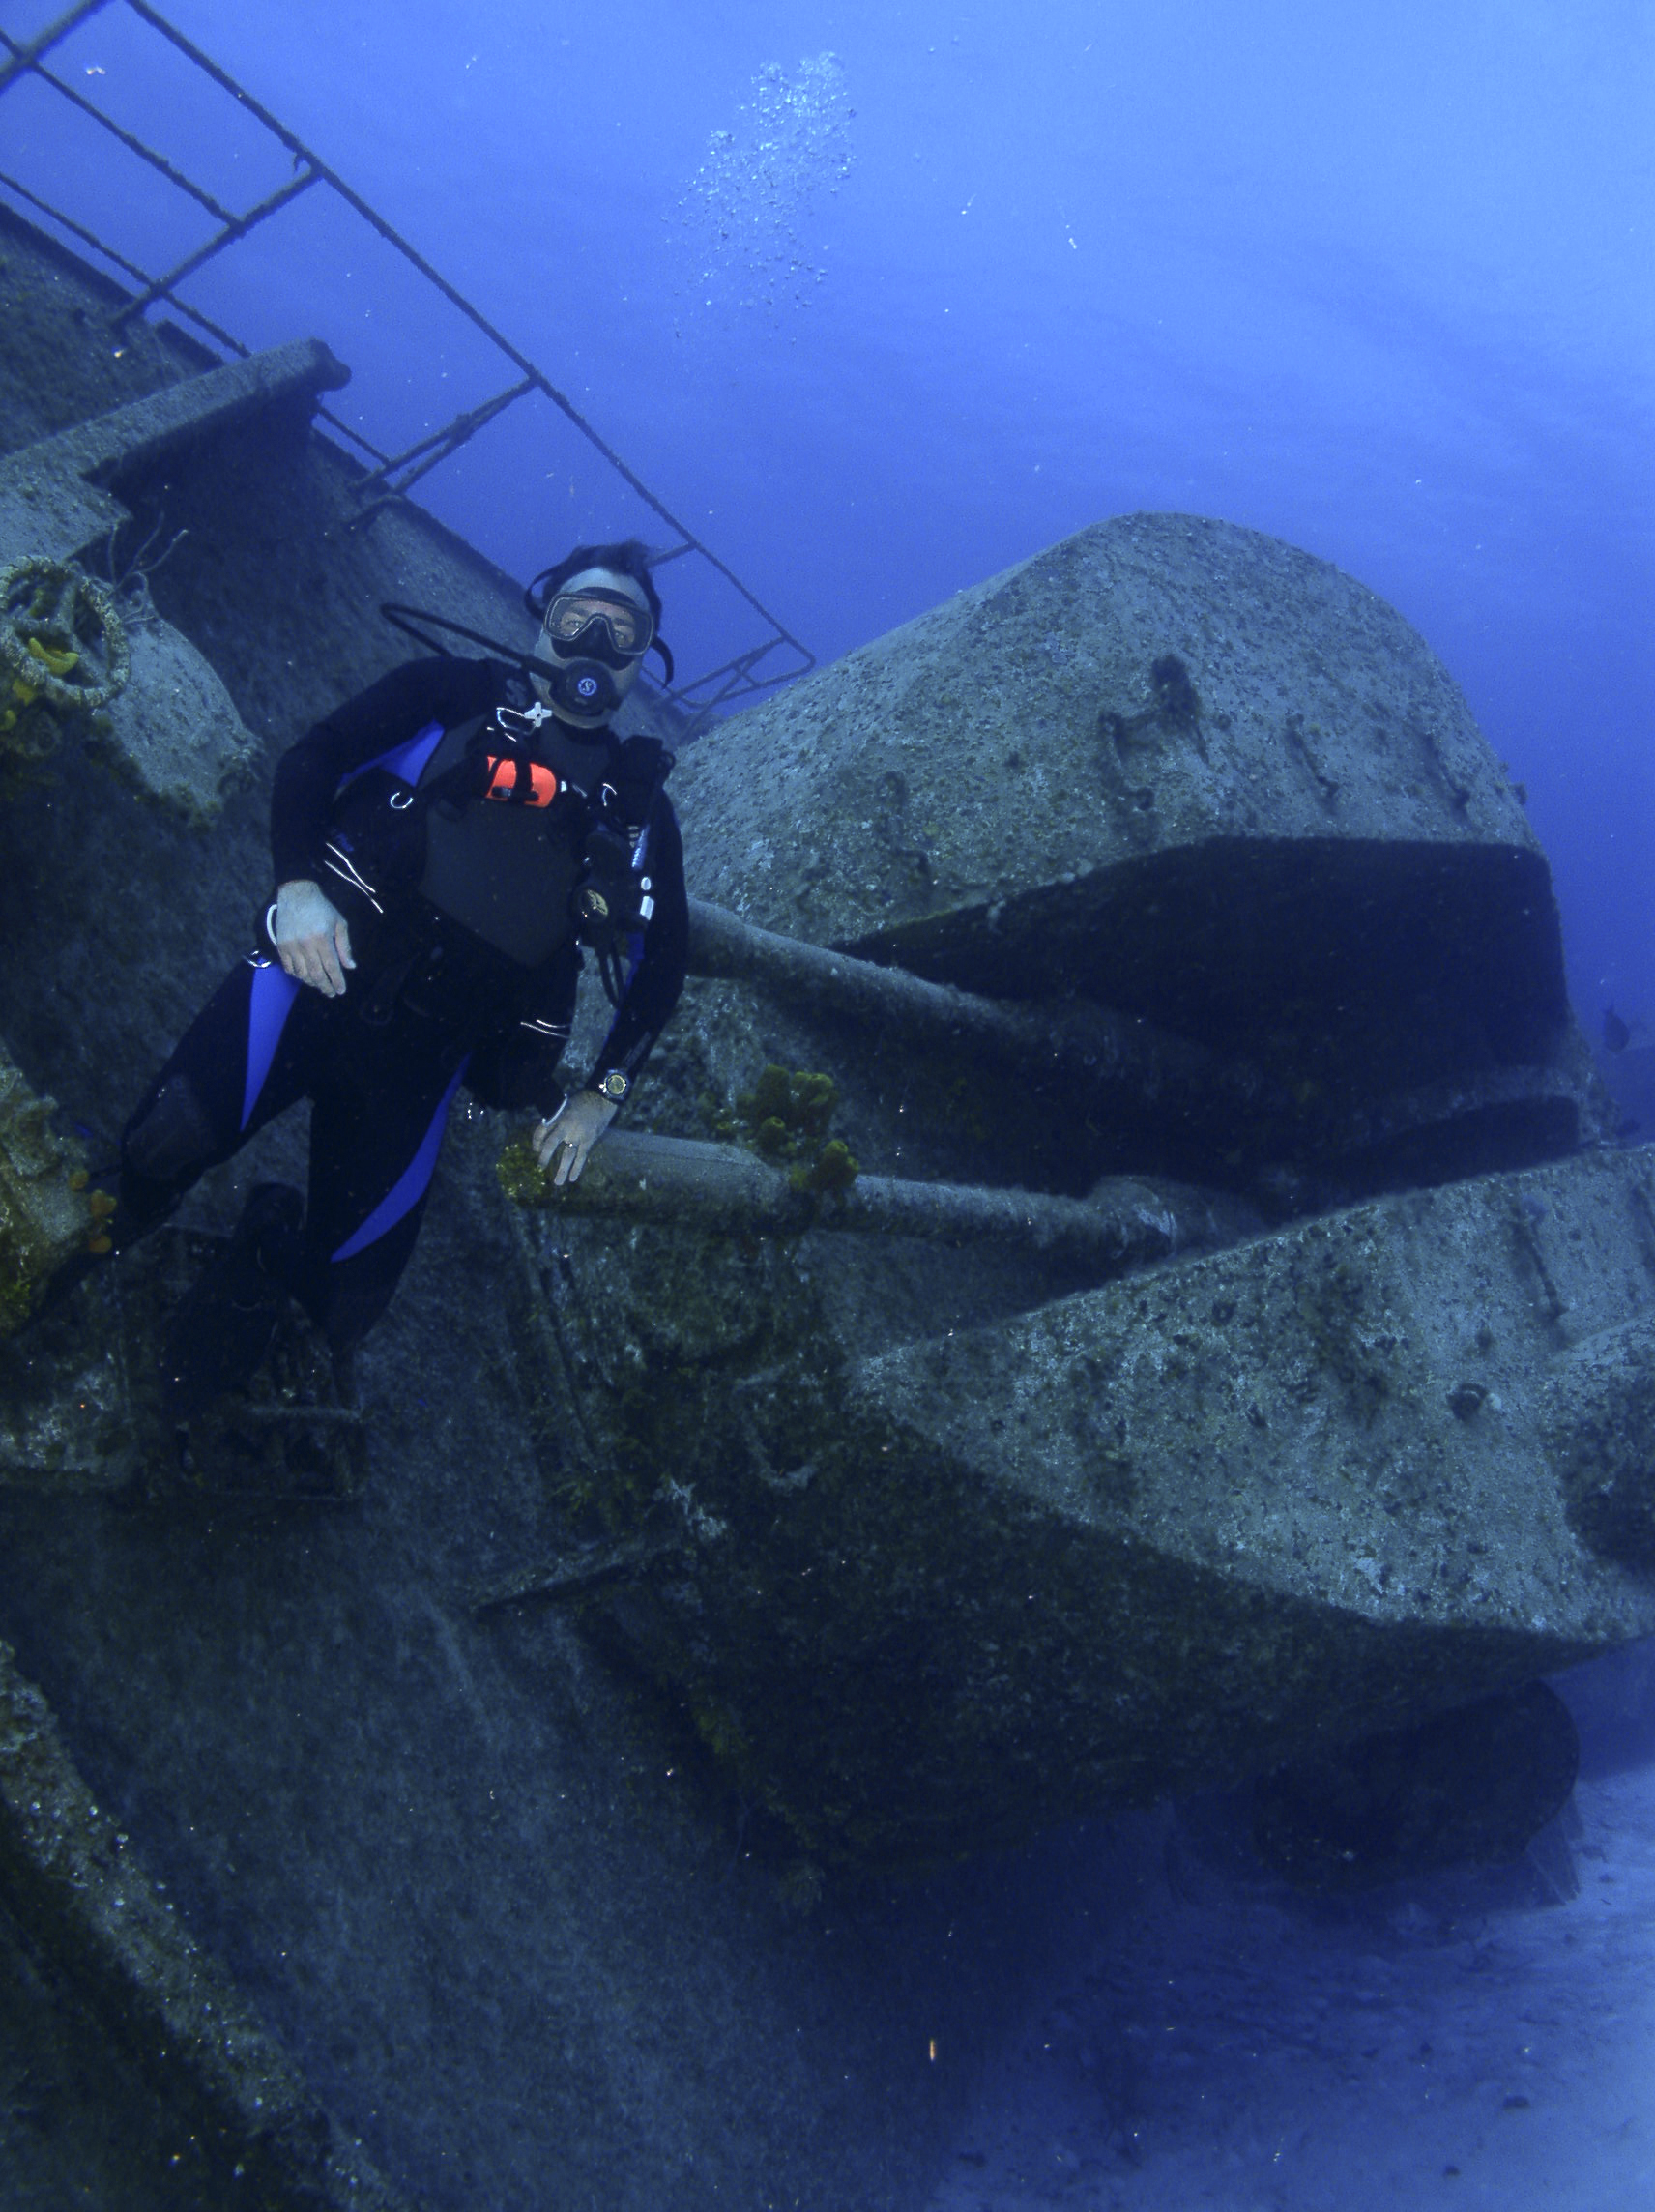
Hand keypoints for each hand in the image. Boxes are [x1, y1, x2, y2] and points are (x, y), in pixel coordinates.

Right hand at [274, 879, 354, 995]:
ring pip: (302, 973)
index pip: (331, 966)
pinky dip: (297, 974)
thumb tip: (350, 966)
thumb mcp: (339, 923)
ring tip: (319, 984)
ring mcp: (291, 945)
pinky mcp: (281, 945)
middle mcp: (306, 944)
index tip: (341, 990)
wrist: (296, 894)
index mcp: (322, 938)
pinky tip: (304, 975)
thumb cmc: (322, 908)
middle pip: (316, 974)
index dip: (337, 981)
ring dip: (311, 982)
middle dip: (325, 986)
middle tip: (330, 993)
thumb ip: (345, 946)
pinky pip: (288, 967)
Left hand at [532, 1091, 617, 1186]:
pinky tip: (572, 1178)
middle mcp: (565, 1125)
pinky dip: (577, 1168)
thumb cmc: (583, 1101)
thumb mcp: (565, 1105)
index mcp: (557, 1115)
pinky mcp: (589, 1139)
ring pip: (567, 1154)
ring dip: (562, 1169)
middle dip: (544, 1157)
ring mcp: (578, 1133)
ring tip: (558, 1182)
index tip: (536, 1149)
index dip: (536, 1141)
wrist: (602, 1099)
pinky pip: (581, 1156)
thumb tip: (547, 1130)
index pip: (541, 1130)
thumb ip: (557, 1118)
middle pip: (551, 1143)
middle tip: (540, 1167)